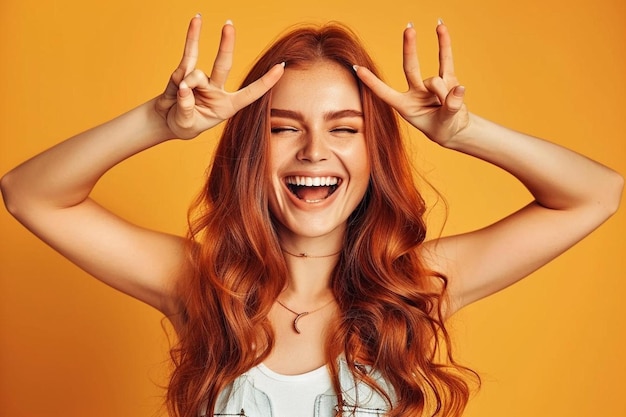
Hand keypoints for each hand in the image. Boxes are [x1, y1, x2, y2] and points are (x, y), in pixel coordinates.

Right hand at [155, 16, 283, 138]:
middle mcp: (217, 90)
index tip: (280, 68)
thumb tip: (184, 86)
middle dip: (227, 46)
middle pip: (224, 65)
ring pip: (198, 73)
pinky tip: (196, 21)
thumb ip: (186, 107)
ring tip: (181, 89)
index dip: (265, 82)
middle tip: (228, 25)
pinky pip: (189, 54)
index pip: (250, 94)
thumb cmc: (183, 124)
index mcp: (227, 107)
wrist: (167, 121)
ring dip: (189, 80)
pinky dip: (191, 40)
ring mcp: (202, 80)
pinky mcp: (184, 72)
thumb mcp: (185, 124)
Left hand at [355, 22, 468, 146]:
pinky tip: (440, 26)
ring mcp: (430, 84)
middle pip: (410, 68)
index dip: (372, 82)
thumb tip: (458, 88)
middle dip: (410, 49)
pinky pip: (445, 59)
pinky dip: (444, 44)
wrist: (456, 130)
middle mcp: (415, 93)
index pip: (385, 93)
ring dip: (444, 91)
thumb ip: (450, 107)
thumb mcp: (445, 123)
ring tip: (452, 106)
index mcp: (405, 107)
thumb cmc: (444, 129)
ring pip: (435, 78)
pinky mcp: (446, 78)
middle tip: (409, 30)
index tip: (357, 68)